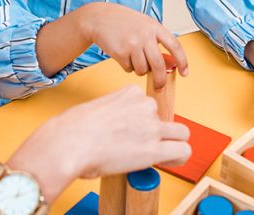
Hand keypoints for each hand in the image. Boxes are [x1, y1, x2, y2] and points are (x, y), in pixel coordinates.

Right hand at [8, 85, 190, 202]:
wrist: (71, 142)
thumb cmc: (74, 127)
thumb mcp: (95, 107)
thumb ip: (111, 111)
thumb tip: (113, 128)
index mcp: (129, 92)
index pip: (146, 102)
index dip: (140, 117)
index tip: (131, 128)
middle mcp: (144, 106)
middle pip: (163, 115)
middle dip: (157, 128)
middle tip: (142, 142)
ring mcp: (151, 127)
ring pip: (181, 132)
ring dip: (173, 142)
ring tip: (161, 153)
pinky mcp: (154, 150)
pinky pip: (183, 151)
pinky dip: (179, 157)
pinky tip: (168, 162)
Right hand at [83, 2, 187, 89]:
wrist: (98, 18)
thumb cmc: (122, 21)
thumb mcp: (143, 23)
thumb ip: (156, 38)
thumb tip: (168, 63)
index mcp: (154, 26)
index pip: (175, 46)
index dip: (182, 62)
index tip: (185, 73)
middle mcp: (145, 35)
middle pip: (159, 65)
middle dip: (160, 80)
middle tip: (159, 87)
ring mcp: (133, 44)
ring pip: (143, 69)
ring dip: (138, 69)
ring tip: (131, 56)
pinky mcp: (121, 52)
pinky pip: (129, 69)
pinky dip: (126, 65)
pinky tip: (121, 53)